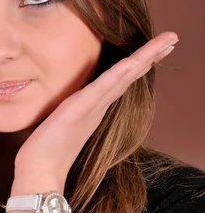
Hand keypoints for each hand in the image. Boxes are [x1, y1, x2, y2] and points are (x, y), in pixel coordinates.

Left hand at [14, 32, 178, 181]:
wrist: (40, 172)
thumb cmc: (45, 153)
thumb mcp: (57, 124)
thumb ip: (65, 113)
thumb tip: (61, 107)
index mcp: (94, 108)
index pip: (120, 80)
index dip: (139, 64)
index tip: (156, 49)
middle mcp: (98, 106)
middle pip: (130, 75)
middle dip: (151, 56)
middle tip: (172, 39)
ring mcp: (92, 107)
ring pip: (125, 76)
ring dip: (147, 57)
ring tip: (169, 41)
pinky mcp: (81, 108)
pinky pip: (105, 85)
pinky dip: (122, 71)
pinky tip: (136, 60)